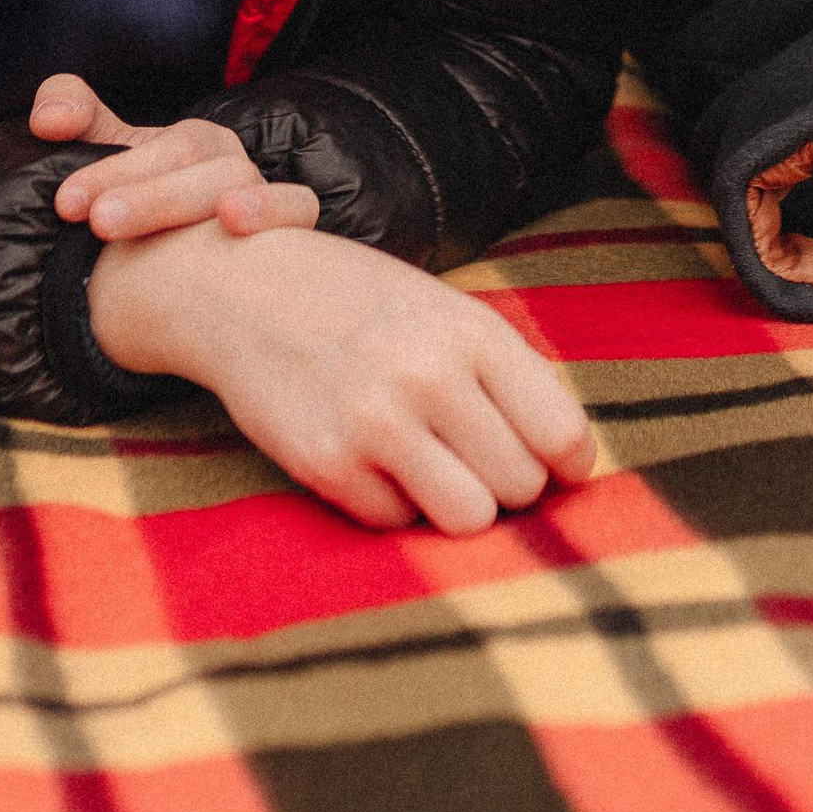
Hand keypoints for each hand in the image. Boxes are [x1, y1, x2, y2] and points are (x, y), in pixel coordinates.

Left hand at [31, 73, 320, 240]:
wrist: (197, 288)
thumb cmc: (144, 219)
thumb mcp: (106, 166)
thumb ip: (71, 120)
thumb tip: (47, 122)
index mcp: (188, 144)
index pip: (147, 142)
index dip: (109, 168)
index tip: (66, 203)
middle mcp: (226, 162)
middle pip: (186, 157)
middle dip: (140, 192)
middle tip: (97, 222)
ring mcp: (260, 191)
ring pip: (232, 182)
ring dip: (182, 200)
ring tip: (146, 225)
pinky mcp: (293, 225)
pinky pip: (297, 206)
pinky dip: (271, 207)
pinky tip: (234, 223)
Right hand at [88, 218, 596, 532]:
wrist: (243, 286)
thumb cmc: (360, 303)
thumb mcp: (444, 311)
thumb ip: (507, 374)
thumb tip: (569, 462)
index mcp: (471, 330)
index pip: (561, 432)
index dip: (567, 463)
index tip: (555, 467)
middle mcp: (428, 375)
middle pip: (519, 485)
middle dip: (505, 483)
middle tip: (473, 457)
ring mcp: (374, 421)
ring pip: (469, 519)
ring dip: (458, 505)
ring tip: (433, 468)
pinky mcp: (324, 463)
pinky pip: (397, 524)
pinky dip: (392, 504)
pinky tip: (369, 459)